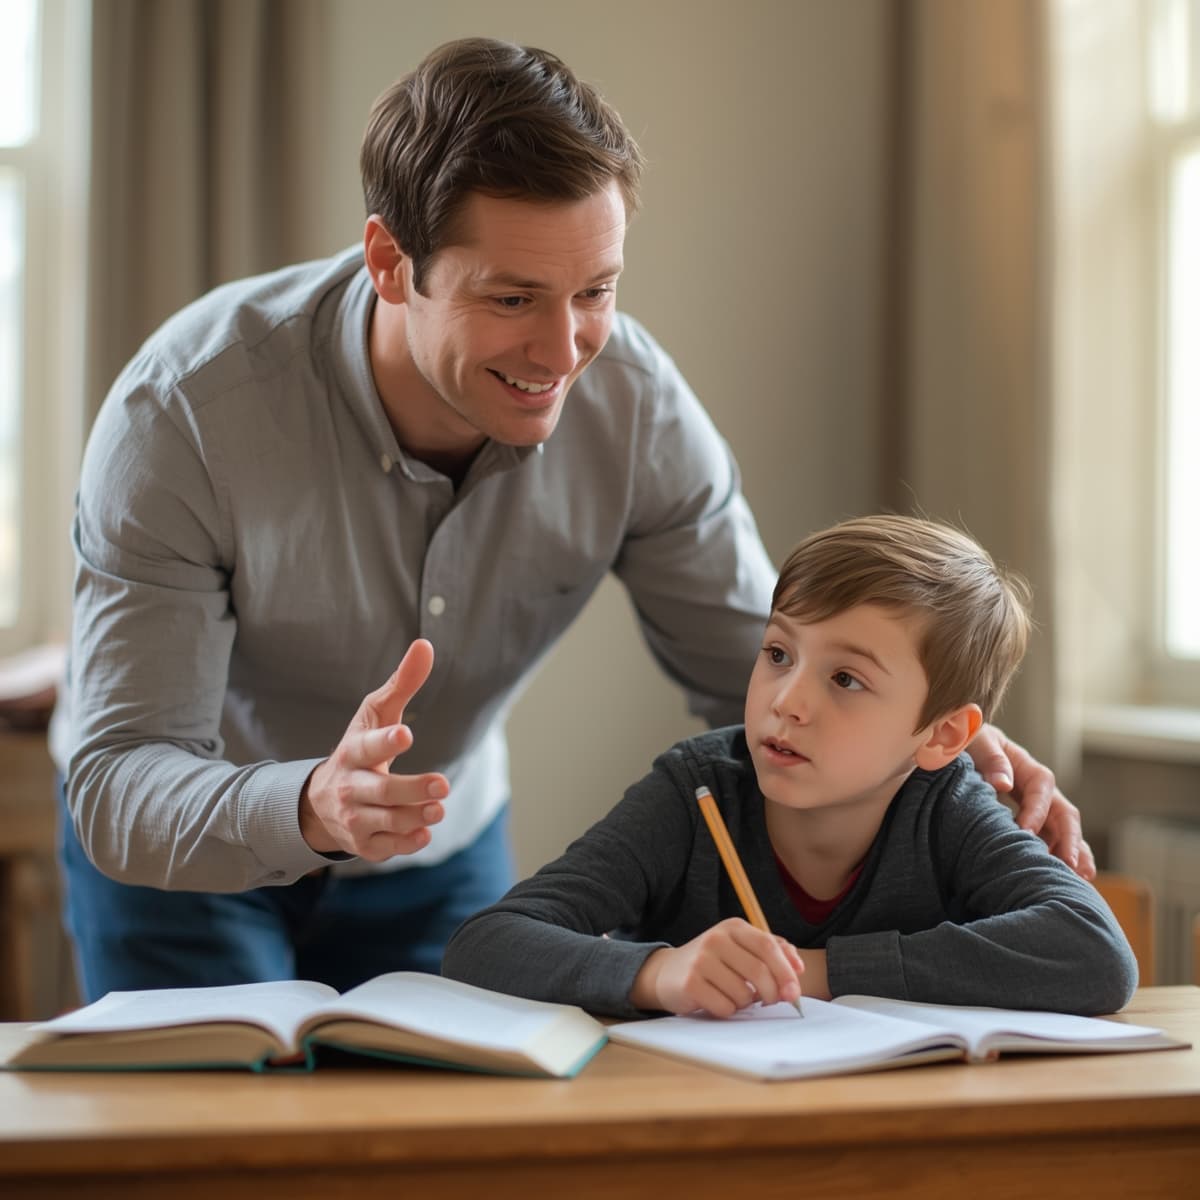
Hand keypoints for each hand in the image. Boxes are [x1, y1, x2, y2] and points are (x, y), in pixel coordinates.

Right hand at [299, 639, 448, 859]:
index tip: (405, 734)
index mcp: (353, 752)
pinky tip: (424, 833)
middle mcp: (350, 787)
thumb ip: (402, 683)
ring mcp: (355, 818)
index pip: (368, 746)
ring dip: (415, 817)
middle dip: (411, 789)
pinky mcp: (364, 843)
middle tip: (442, 784)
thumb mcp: (375, 714)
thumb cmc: (360, 748)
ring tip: (440, 808)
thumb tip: (426, 645)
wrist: (319, 801)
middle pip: (381, 791)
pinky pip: (385, 848)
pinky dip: (405, 843)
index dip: (385, 741)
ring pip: (387, 821)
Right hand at [630, 919, 803, 1016]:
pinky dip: (727, 1010)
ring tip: (734, 995)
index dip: (786, 971)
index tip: (794, 991)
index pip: (768, 946)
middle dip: (772, 993)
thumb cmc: (714, 962)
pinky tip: (717, 1000)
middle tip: (772, 1001)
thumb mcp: (741, 948)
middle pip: (759, 971)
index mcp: (733, 927)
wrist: (668, 972)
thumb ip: (772, 951)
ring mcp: (701, 960)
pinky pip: (725, 1007)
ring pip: (743, 994)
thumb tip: (798, 967)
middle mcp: (716, 939)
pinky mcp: (690, 983)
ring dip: (746, 1003)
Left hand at [967, 723, 1094, 879]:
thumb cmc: (969, 742)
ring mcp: (1039, 806)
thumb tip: (1003, 784)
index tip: (1025, 831)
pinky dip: (1060, 856)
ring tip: (1082, 878)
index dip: (1037, 810)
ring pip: (1064, 830)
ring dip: (1075, 851)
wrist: (960, 744)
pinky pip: (1052, 839)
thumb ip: (990, 760)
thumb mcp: (978, 742)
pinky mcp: (1031, 821)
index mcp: (1026, 766)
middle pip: (1064, 812)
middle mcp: (1039, 788)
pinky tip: (1066, 877)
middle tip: (1068, 864)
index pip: (1042, 787)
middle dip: (1069, 838)